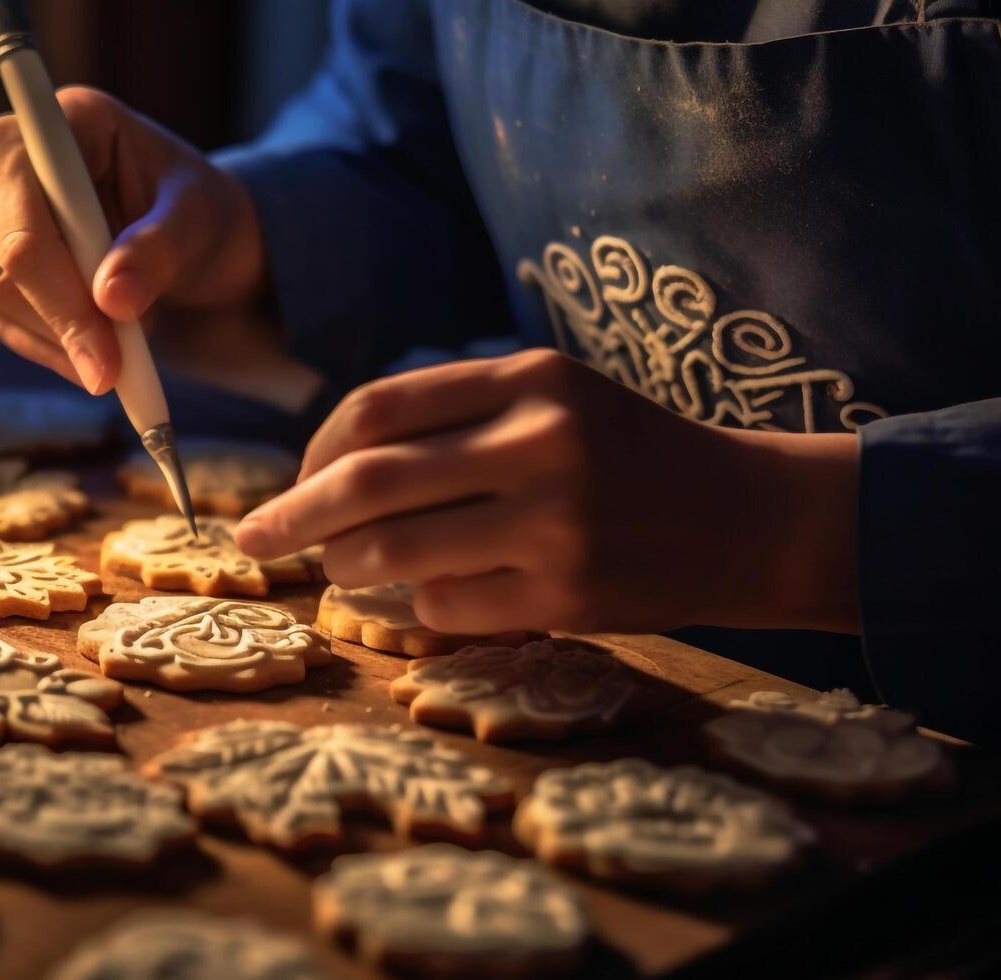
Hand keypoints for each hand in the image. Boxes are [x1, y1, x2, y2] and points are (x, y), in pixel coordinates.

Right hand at [0, 85, 264, 393]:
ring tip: (118, 350)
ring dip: (54, 340)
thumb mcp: (198, 219)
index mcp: (62, 121)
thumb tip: (114, 300)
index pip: (27, 210)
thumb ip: (159, 249)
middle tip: (119, 372)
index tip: (106, 358)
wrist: (178, 229)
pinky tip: (84, 356)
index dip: (60, 291)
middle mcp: (2, 151)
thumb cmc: (189, 208)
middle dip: (63, 326)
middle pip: (0, 259)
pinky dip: (40, 346)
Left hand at [235, 349, 862, 634]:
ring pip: (395, 552)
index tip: (288, 486)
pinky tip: (438, 593)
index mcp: (525, 379)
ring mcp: (556, 521)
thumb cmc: (625, 455)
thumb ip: (452, 418)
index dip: (312, 454)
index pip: (376, 409)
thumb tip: (323, 468)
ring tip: (344, 569)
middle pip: (367, 482)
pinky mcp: (570, 593)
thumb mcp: (550, 400)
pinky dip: (421, 605)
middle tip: (253, 541)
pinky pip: (446, 605)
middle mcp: (539, 441)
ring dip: (349, 567)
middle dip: (292, 517)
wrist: (747, 516)